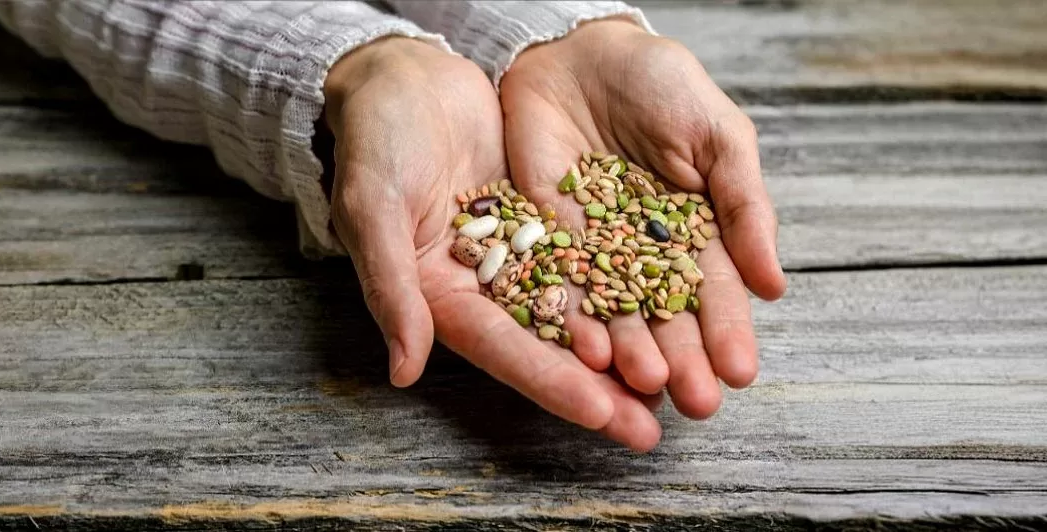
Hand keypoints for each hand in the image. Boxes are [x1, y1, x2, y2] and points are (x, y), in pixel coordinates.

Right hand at [324, 37, 661, 449]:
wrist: (401, 76)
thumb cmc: (375, 141)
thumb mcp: (373, 208)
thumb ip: (390, 287)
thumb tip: (402, 372)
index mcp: (438, 295)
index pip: (503, 350)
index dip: (552, 383)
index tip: (603, 413)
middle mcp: (481, 286)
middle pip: (548, 347)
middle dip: (599, 390)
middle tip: (651, 431)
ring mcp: (516, 253)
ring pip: (578, 311)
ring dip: (623, 351)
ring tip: (673, 388)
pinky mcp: (542, 219)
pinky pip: (590, 258)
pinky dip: (624, 286)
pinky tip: (666, 310)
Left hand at [499, 19, 786, 420]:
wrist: (581, 51)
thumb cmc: (661, 86)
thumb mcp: (718, 137)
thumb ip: (745, 207)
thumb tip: (775, 285)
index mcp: (694, 233)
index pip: (715, 293)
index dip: (728, 332)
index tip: (741, 371)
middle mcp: (642, 252)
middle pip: (665, 316)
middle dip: (683, 359)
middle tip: (698, 403)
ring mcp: (593, 248)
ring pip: (613, 310)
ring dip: (631, 352)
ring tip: (646, 386)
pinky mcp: (543, 236)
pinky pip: (559, 283)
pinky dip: (573, 317)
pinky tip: (589, 351)